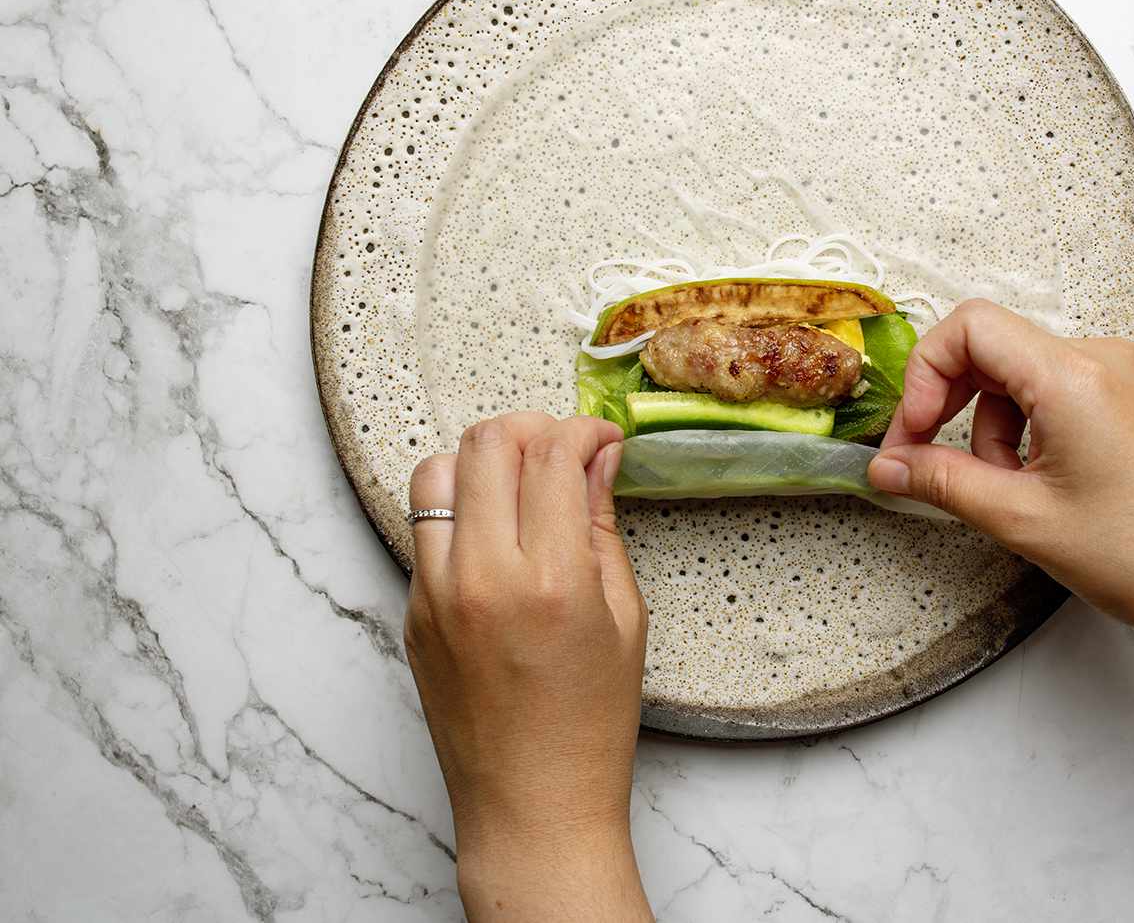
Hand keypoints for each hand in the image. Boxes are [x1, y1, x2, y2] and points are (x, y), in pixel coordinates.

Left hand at [405, 412, 651, 920]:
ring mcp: (435, 594)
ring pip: (436, 470)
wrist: (530, 804)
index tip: (602, 440)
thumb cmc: (591, 722)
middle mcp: (483, 576)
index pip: (551, 453)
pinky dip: (459, 510)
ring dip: (482, 461)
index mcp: (552, 580)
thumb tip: (597, 456)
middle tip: (561, 449)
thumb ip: (601, 525)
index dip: (583, 430)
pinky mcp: (411, 612)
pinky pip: (425, 529)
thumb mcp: (623, 617)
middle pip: (487, 444)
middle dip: (531, 428)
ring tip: (519, 486)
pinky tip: (497, 536)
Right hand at [867, 299, 1133, 669]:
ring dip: (991, 427)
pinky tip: (1038, 482)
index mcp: (1073, 377)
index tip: (913, 435)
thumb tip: (886, 467)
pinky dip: (1026, 429)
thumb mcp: (1022, 520)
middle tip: (927, 462)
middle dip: (950, 404)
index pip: (970, 327)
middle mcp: (1100, 357)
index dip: (925, 375)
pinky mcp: (1129, 396)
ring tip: (1009, 491)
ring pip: (1018, 374)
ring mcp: (1120, 373)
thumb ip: (942, 482)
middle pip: (990, 346)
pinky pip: (1053, 390)